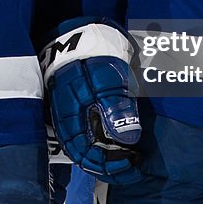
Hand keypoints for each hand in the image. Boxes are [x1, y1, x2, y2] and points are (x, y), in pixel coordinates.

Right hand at [41, 20, 141, 182]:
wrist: (82, 35)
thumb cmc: (93, 56)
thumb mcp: (107, 79)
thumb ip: (116, 107)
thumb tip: (128, 139)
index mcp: (69, 118)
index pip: (85, 155)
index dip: (109, 166)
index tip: (132, 164)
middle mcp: (67, 123)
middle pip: (85, 157)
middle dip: (110, 168)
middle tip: (135, 168)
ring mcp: (72, 118)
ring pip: (87, 149)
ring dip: (108, 158)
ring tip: (131, 159)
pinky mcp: (79, 112)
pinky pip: (89, 137)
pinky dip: (106, 146)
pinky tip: (121, 145)